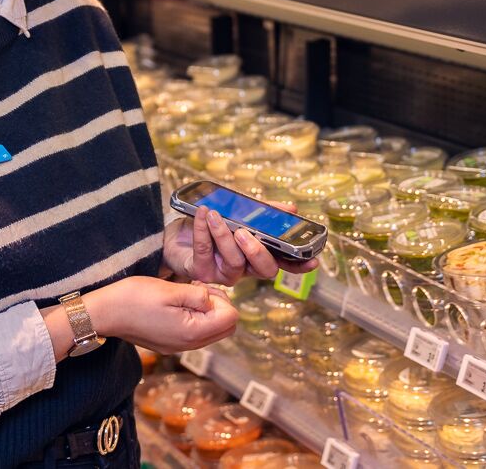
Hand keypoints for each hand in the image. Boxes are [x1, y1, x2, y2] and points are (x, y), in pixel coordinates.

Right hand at [84, 276, 237, 353]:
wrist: (105, 313)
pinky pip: (195, 334)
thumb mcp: (170, 290)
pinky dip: (194, 318)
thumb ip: (198, 296)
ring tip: (185, 295)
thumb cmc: (134, 298)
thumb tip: (213, 301)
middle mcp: (189, 345)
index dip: (222, 298)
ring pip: (211, 331)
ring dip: (207, 312)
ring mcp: (179, 347)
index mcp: (192, 331)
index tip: (201, 286)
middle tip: (198, 289)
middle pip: (226, 328)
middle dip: (219, 306)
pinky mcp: (170, 344)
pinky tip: (177, 305)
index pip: (231, 318)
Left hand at [163, 207, 319, 283]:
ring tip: (215, 215)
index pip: (283, 263)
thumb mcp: (238, 214)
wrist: (173, 234)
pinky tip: (202, 214)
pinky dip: (203, 230)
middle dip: (257, 251)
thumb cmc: (210, 225)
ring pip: (233, 262)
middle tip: (245, 233)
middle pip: (263, 270)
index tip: (312, 260)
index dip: (299, 265)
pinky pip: (205, 252)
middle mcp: (244, 269)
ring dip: (224, 235)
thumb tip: (291, 209)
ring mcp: (223, 274)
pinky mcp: (201, 273)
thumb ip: (263, 212)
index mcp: (256, 255)